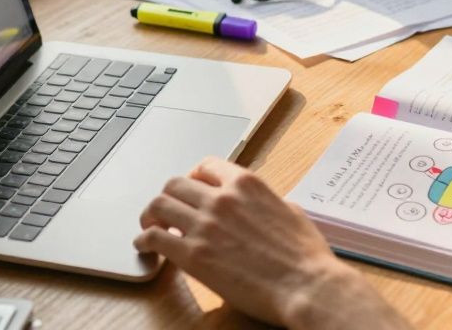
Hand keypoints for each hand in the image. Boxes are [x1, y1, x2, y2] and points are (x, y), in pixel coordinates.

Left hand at [135, 157, 406, 329]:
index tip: (190, 188)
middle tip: (167, 211)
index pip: (206, 165)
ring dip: (151, 216)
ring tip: (150, 227)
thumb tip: (258, 206)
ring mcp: (206, 225)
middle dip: (169, 196)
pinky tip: (145, 247)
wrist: (307, 286)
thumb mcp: (291, 212)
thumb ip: (266, 203)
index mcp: (247, 184)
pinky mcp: (194, 255)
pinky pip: (154, 237)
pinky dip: (144, 240)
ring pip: (159, 206)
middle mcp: (222, 198)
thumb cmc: (306, 256)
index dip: (193, 177)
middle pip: (175, 183)